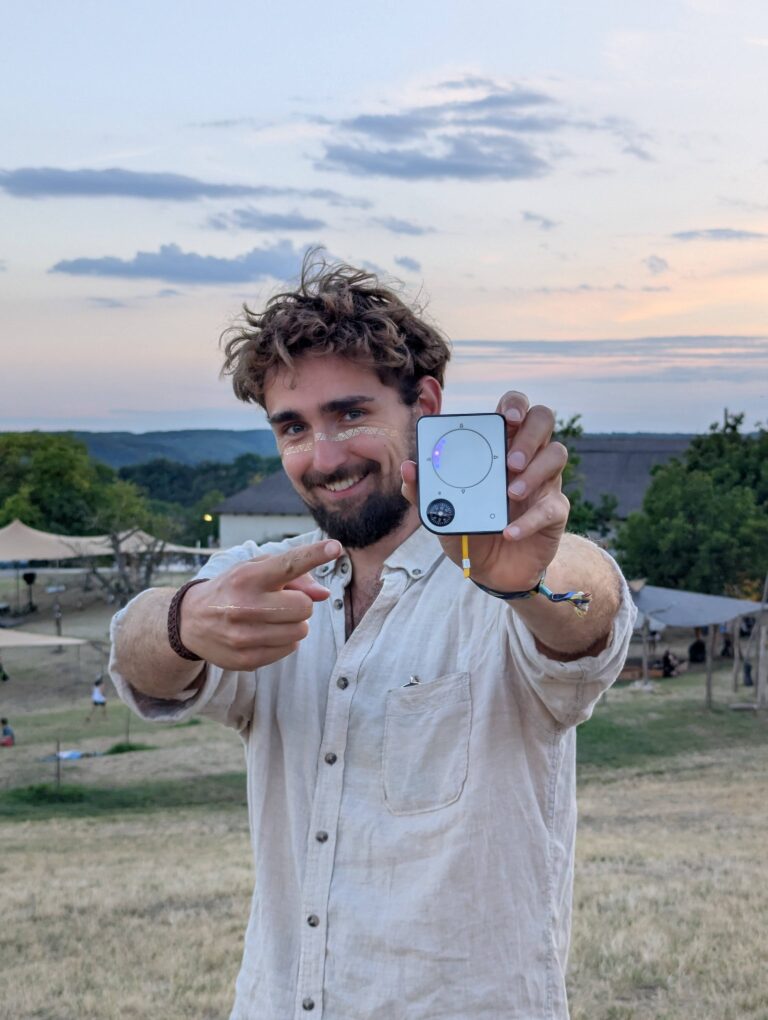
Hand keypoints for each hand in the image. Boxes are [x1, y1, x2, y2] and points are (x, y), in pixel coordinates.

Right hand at [178, 540, 340, 669]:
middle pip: (304, 606)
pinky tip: (263, 633)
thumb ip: (293, 576)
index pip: (288, 565)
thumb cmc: (233, 589)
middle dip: (300, 603)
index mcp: (247, 577)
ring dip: (293, 623)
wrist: (191, 621)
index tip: (334, 547)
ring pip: (301, 631)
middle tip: (281, 601)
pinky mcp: (246, 660)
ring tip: (271, 617)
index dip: (313, 555)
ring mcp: (244, 636)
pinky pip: (290, 649)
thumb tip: (323, 595)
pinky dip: (284, 641)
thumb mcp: (255, 570)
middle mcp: (244, 606)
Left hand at [401, 393, 568, 591]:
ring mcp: (544, 481)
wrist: (490, 571)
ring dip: (534, 472)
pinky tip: (509, 531)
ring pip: (557, 454)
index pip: (514, 408)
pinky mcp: (555, 511)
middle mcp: (526, 456)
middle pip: (542, 420)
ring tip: (510, 493)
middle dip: (529, 435)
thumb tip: (408, 468)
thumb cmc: (468, 529)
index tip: (507, 417)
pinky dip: (530, 519)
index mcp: (498, 446)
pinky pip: (552, 506)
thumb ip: (423, 490)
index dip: (515, 404)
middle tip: (509, 461)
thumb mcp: (442, 512)